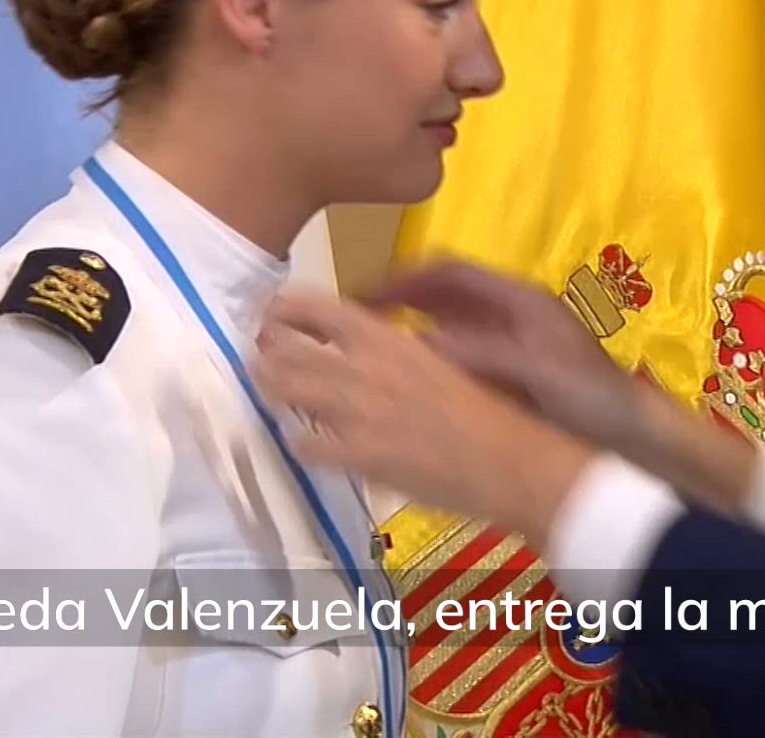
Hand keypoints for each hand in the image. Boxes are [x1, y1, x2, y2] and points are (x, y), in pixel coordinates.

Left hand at [253, 288, 592, 547]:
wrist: (503, 458)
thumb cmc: (485, 403)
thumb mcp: (439, 357)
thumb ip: (395, 350)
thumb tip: (369, 345)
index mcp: (385, 337)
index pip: (315, 307)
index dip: (285, 308)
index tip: (273, 312)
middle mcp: (361, 367)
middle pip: (287, 349)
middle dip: (266, 350)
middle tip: (261, 353)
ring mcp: (353, 413)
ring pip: (285, 392)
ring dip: (272, 388)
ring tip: (269, 389)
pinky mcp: (355, 455)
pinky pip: (305, 446)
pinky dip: (300, 443)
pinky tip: (306, 444)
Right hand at [366, 260, 657, 451]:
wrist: (631, 434)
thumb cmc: (592, 397)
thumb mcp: (538, 372)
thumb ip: (483, 354)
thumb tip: (420, 342)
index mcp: (517, 299)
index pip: (448, 272)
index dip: (402, 276)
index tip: (359, 293)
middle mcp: (508, 312)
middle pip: (440, 293)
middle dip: (395, 300)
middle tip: (347, 321)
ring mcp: (508, 340)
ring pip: (445, 323)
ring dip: (407, 328)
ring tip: (363, 349)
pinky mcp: (507, 368)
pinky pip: (456, 353)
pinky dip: (426, 358)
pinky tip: (403, 381)